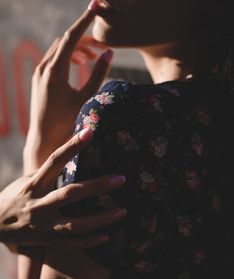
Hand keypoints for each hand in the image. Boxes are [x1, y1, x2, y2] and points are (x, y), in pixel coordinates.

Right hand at [0, 128, 125, 250]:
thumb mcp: (27, 181)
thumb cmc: (14, 198)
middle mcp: (38, 205)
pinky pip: (70, 245)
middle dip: (97, 186)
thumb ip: (49, 173)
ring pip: (75, 225)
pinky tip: (107, 236)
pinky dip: (89, 242)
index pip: (54, 161)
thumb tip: (74, 157)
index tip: (90, 132)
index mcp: (33, 185)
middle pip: (71, 194)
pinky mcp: (46, 242)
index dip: (72, 146)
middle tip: (121, 179)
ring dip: (101, 219)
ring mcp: (42, 226)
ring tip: (122, 211)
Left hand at [24, 3, 112, 168]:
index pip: (72, 37)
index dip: (85, 20)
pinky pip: (54, 59)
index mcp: (56, 71)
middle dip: (84, 39)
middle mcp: (44, 67)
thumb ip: (98, 75)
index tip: (97, 6)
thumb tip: (109, 54)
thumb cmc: (66, 122)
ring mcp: (39, 72)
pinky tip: (79, 64)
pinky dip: (67, 56)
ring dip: (77, 49)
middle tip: (102, 47)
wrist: (44, 138)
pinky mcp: (39, 78)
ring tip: (93, 57)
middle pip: (66, 41)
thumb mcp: (85, 98)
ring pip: (59, 49)